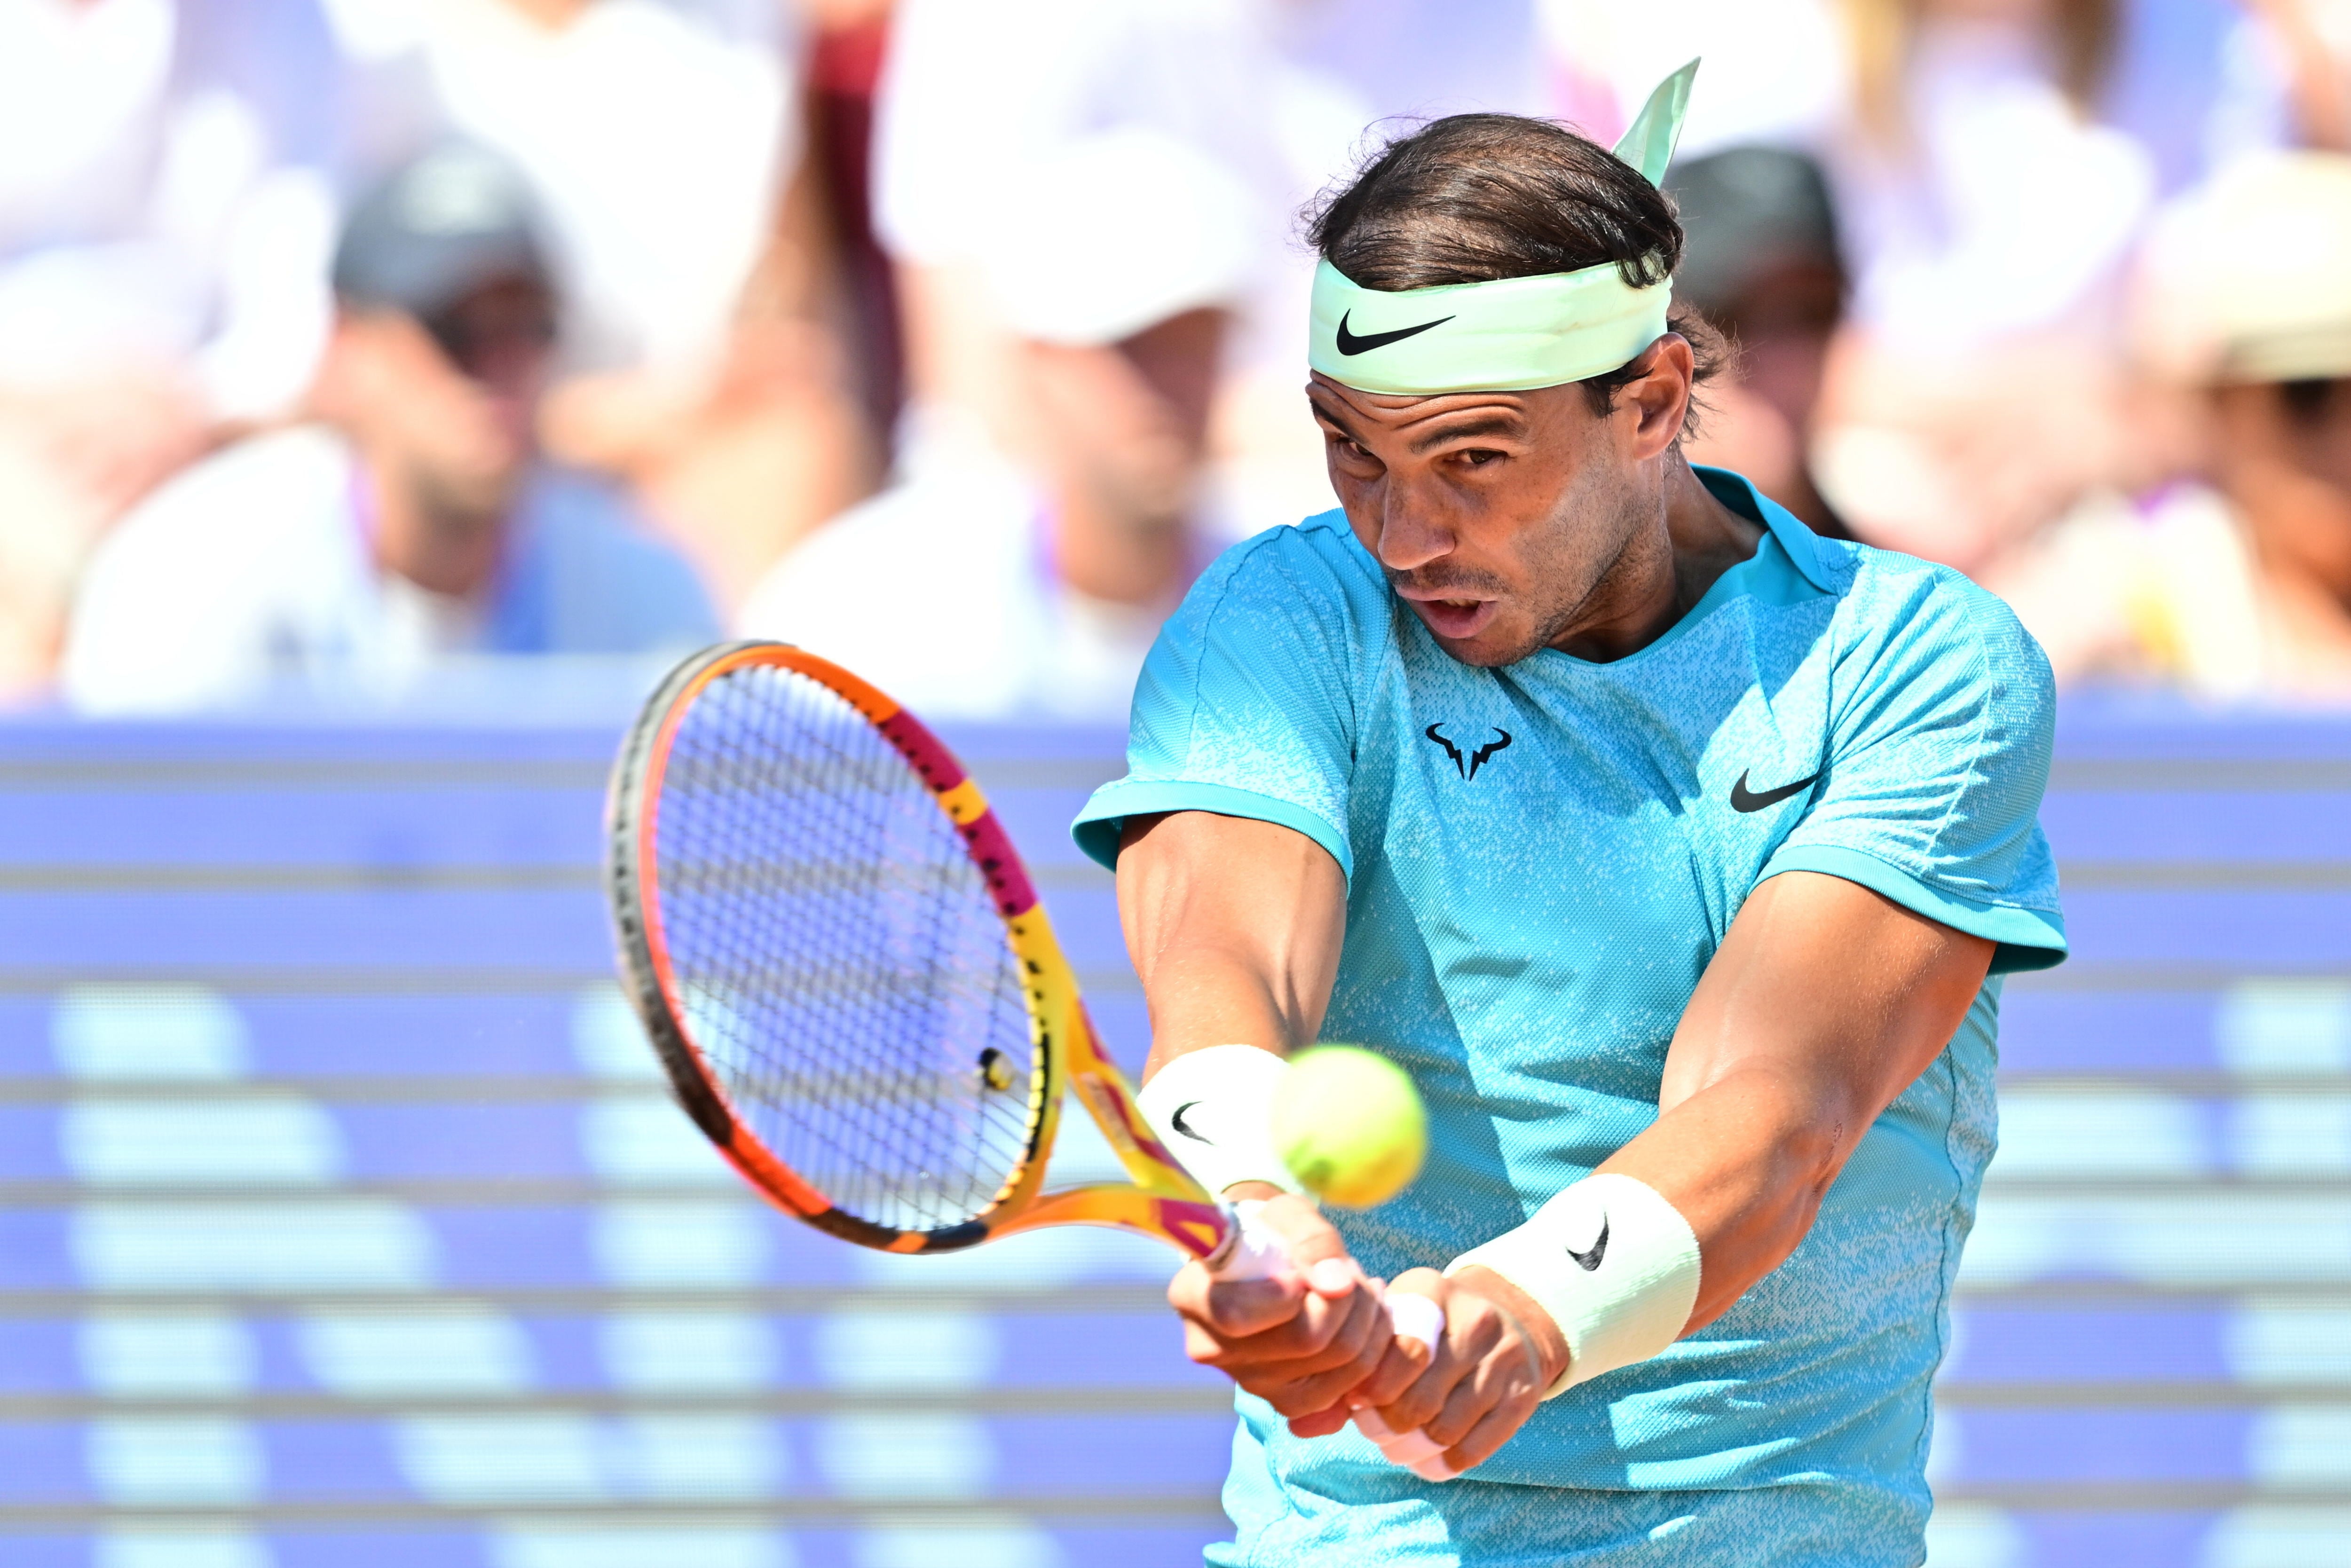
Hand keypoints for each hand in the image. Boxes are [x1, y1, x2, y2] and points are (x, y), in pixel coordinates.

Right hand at [1167, 1188, 1394, 1435]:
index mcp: (1192, 1297)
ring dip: (1367, 1323)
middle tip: (1352, 1271)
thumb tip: (1336, 1284)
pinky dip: (1370, 1354)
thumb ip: (1311, 1240)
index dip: (1287, 1292)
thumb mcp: (1287, 1213)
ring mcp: (1250, 1382)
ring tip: (1361, 1290)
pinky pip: (1347, 1391)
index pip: (1237, 1315)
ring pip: (1337, 1366)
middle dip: (1350, 1299)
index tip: (1301, 1270)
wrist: (1268, 1261)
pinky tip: (1363, 1322)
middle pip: (1306, 1339)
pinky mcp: (1285, 1403)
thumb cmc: (1271, 1230)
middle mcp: (1213, 1349)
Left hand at [1346, 1265, 1566, 1475]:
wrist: (1513, 1319)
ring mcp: (1506, 1361)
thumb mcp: (1403, 1309)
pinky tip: (1428, 1460)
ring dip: (1412, 1450)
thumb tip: (1320, 1405)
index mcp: (1435, 1293)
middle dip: (1387, 1427)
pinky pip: (1475, 1448)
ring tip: (1398, 1447)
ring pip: (1445, 1430)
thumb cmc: (1435, 1323)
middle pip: (1420, 1400)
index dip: (1372, 1389)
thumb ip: (1367, 1344)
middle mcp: (1477, 1322)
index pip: (1401, 1353)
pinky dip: (1444, 1464)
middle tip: (1374, 1431)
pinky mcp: (1523, 1396)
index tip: (1357, 1400)